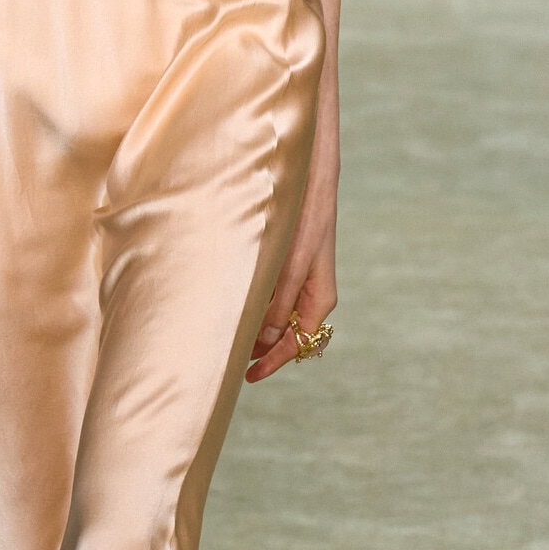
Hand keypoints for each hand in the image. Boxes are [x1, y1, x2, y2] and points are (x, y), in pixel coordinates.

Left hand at [246, 184, 336, 383]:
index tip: (248, 375)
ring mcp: (301, 277)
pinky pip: (272, 295)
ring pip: (278, 315)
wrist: (310, 174)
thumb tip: (266, 339)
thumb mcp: (293, 262)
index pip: (299, 342)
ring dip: (257, 328)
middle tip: (232, 362)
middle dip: (263, 349)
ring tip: (228, 337)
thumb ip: (280, 301)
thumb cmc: (307, 216)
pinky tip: (234, 304)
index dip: (273, 361)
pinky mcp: (288, 262)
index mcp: (320, 297)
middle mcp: (311, 291)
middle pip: (289, 333)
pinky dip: (256, 306)